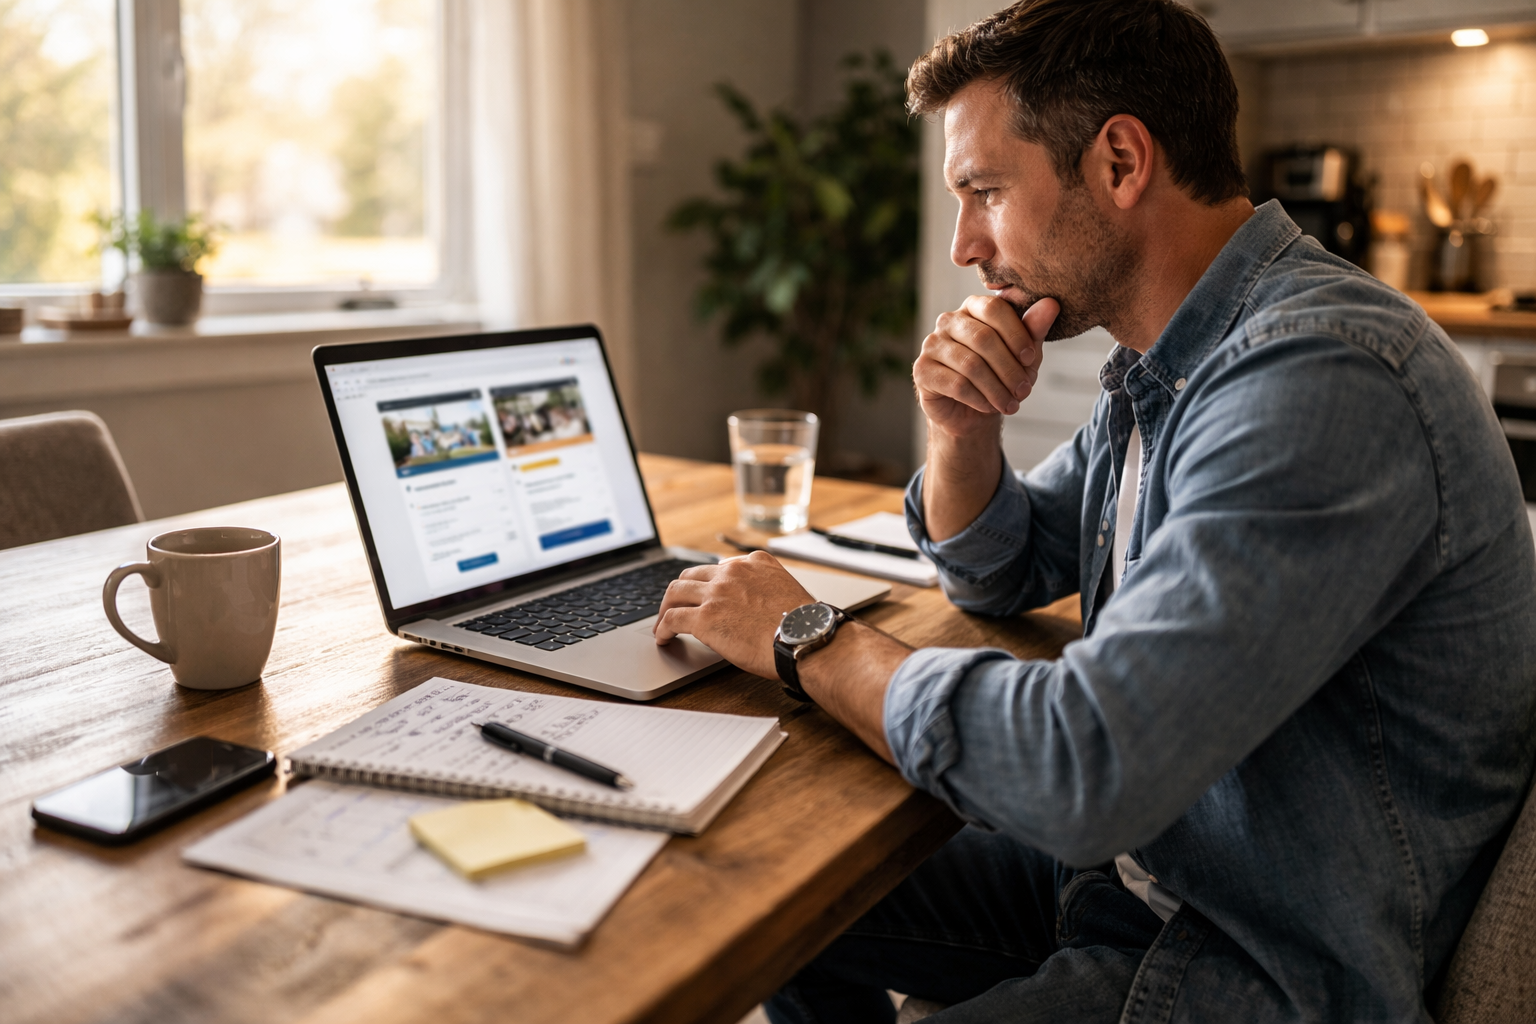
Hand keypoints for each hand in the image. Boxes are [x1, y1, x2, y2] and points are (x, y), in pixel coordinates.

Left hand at [652, 551, 813, 678]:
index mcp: (755, 562)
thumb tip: (752, 609)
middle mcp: (733, 571)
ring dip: (665, 608)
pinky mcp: (705, 617)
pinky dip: (663, 628)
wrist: (806, 639)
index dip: (707, 583)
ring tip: (663, 622)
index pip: (719, 567)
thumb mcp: (786, 592)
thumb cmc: (804, 625)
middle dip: (681, 592)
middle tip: (675, 606)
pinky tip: (664, 638)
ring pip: (675, 592)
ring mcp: (717, 593)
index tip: (703, 594)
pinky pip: (672, 619)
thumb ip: (765, 590)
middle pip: (691, 575)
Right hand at [913, 295, 1059, 438]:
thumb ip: (1034, 329)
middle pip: (983, 338)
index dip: (1016, 334)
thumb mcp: (1023, 354)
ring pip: (971, 365)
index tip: (1031, 359)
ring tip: (1011, 405)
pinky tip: (989, 406)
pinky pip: (956, 384)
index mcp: (973, 307)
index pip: (994, 308)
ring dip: (996, 389)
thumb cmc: (1000, 375)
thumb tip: (1051, 305)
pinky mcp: (922, 370)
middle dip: (1009, 369)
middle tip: (1025, 391)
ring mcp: (932, 344)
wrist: (971, 411)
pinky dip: (979, 399)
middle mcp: (948, 320)